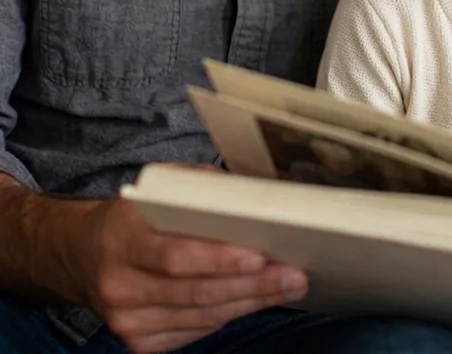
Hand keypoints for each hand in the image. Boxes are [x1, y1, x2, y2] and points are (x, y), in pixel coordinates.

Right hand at [82, 195, 308, 352]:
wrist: (83, 256)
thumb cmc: (134, 216)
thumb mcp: (157, 189)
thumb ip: (200, 188)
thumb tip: (256, 192)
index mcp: (123, 239)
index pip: (175, 256)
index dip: (219, 260)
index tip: (259, 256)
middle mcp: (121, 285)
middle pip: (195, 292)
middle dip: (252, 285)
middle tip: (294, 275)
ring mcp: (127, 320)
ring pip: (200, 316)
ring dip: (250, 302)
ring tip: (289, 286)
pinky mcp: (139, 341)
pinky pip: (195, 331)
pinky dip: (230, 314)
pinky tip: (256, 300)